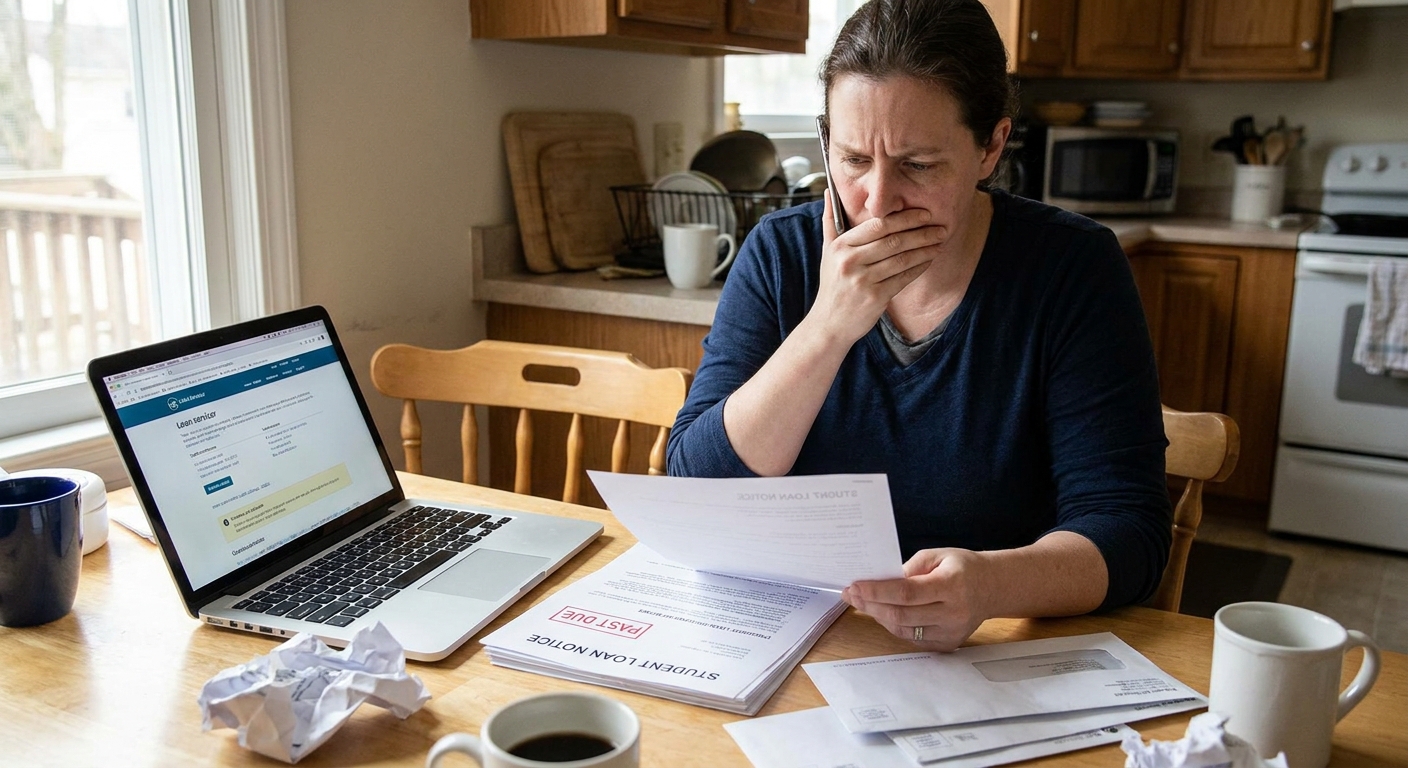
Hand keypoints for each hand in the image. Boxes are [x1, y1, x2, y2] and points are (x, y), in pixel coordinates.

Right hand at [811, 194, 943, 345]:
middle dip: (921, 232)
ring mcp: (862, 281)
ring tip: (939, 242)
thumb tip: (830, 191)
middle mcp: (850, 262)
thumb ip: (830, 220)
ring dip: (925, 249)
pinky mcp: (875, 297)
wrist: (829, 323)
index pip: (877, 225)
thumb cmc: (833, 284)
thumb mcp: (826, 252)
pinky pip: (903, 278)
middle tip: (940, 227)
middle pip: (893, 241)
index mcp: (840, 246)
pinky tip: (929, 260)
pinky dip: (919, 267)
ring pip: (901, 259)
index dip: (904, 218)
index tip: (924, 214)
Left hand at [842, 548, 992, 651]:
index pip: (906, 593)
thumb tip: (880, 582)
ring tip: (864, 602)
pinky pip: (913, 639)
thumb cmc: (963, 567)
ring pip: (904, 631)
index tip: (855, 586)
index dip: (877, 591)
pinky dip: (895, 626)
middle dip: (871, 605)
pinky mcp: (948, 644)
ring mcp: (951, 632)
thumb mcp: (938, 555)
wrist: (993, 588)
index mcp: (951, 585)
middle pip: (901, 615)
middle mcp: (953, 613)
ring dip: (879, 616)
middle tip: (852, 595)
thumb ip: (909, 568)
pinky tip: (884, 613)